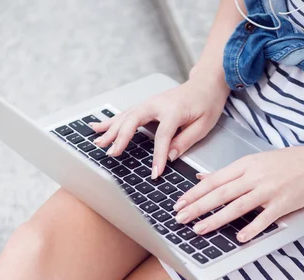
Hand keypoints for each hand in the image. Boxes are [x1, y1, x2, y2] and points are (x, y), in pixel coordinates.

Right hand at [89, 73, 229, 178]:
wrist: (205, 83)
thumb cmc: (206, 103)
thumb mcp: (203, 125)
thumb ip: (185, 141)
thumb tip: (169, 157)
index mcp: (174, 110)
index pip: (163, 136)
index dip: (158, 156)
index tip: (155, 173)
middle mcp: (157, 104)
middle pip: (134, 120)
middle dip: (122, 137)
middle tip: (112, 153)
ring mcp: (149, 102)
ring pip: (126, 116)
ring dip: (110, 130)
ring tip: (98, 143)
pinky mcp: (145, 104)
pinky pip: (125, 113)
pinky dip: (110, 121)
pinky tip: (97, 127)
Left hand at [172, 138, 303, 241]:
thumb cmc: (287, 162)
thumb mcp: (254, 160)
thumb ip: (228, 172)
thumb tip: (202, 178)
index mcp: (245, 165)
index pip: (214, 180)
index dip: (194, 193)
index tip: (179, 203)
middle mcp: (254, 177)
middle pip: (220, 194)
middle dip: (197, 207)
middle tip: (180, 218)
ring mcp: (268, 190)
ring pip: (237, 206)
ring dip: (216, 219)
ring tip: (200, 229)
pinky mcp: (283, 203)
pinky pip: (264, 218)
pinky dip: (251, 228)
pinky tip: (239, 238)